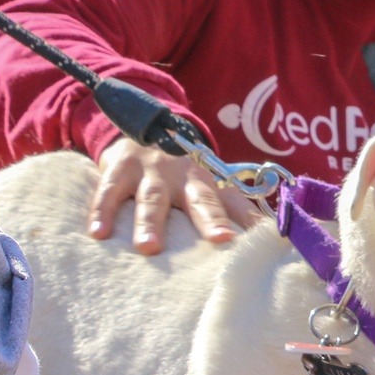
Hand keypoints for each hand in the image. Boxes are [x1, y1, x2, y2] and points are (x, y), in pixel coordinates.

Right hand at [90, 140, 262, 254]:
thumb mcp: (210, 185)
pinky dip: (102, 211)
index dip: (251, 220)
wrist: (143, 126)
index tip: (266, 239)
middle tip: (221, 241)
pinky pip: (109, 191)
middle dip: (211, 219)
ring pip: (153, 198)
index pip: (237, 204)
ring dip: (151, 222)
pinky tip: (98, 233)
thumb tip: (276, 239)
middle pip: (201, 199)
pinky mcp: (120, 168)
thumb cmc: (183, 172)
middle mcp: (186, 177)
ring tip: (149, 249)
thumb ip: (238, 210)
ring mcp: (152, 171)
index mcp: (211, 183)